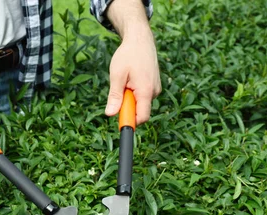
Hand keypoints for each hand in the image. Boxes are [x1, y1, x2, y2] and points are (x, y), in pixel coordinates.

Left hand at [104, 0, 160, 124]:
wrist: (140, 40)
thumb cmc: (127, 55)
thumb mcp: (117, 75)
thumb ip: (115, 96)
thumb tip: (110, 114)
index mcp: (146, 91)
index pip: (141, 118)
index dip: (130, 122)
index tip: (120, 123)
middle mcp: (154, 92)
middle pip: (140, 112)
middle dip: (128, 107)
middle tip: (120, 90)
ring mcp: (156, 90)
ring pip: (141, 104)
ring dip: (131, 98)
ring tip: (127, 80)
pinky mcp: (154, 87)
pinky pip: (143, 97)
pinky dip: (135, 92)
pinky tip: (132, 78)